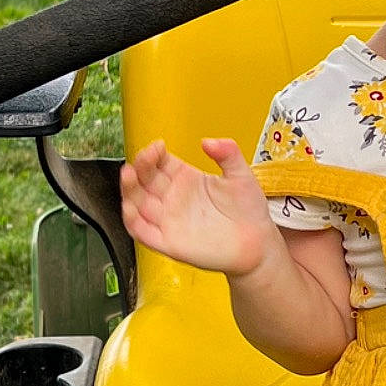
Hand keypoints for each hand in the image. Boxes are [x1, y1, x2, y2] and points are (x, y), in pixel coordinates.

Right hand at [120, 137, 277, 278]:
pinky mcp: (168, 242)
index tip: (158, 146)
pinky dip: (131, 220)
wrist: (257, 244)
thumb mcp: (241, 175)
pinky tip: (130, 207)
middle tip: (144, 158)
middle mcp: (173, 198)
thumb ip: (228, 154)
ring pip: (138, 203)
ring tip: (128, 174)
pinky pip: (142, 232)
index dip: (153, 154)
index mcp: (185, 179)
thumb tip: (208, 141)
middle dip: (139, 167)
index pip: (159, 163)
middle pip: (144, 180)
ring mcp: (168, 220)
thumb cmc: (248, 211)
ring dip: (129, 189)